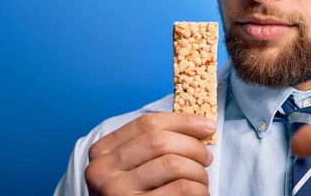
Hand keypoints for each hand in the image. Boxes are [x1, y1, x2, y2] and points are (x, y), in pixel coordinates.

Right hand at [85, 112, 214, 195]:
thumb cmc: (135, 194)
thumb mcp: (131, 167)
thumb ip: (153, 146)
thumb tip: (198, 127)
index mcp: (102, 151)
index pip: (147, 124)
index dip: (182, 121)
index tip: (208, 126)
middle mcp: (102, 170)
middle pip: (159, 142)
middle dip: (193, 146)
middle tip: (207, 158)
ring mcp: (116, 191)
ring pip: (172, 164)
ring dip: (197, 171)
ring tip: (202, 180)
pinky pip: (179, 189)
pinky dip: (198, 189)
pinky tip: (199, 193)